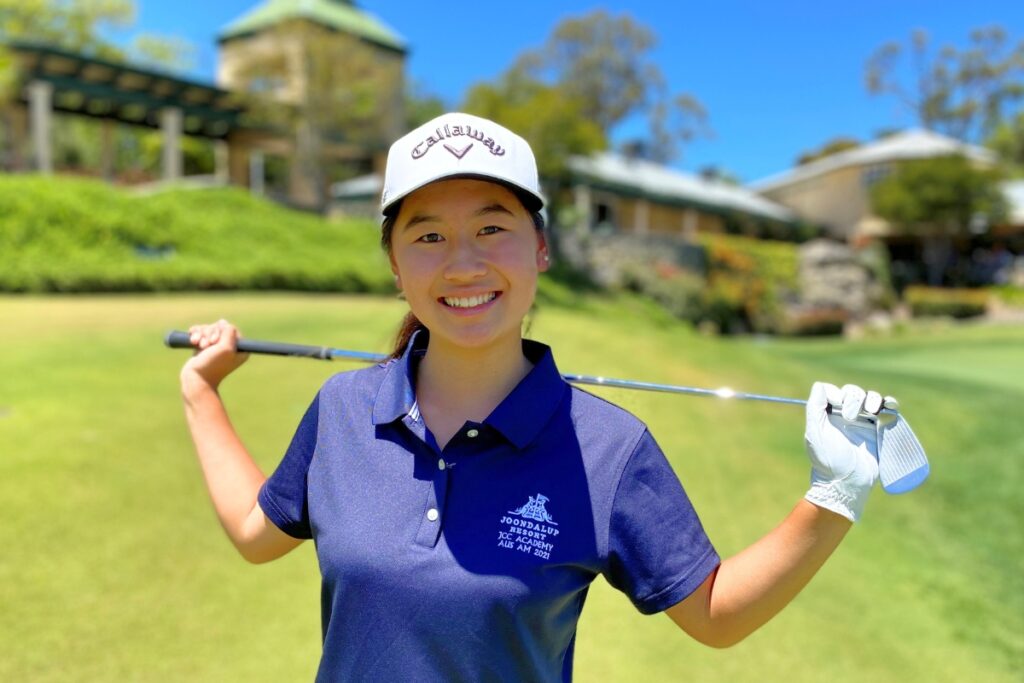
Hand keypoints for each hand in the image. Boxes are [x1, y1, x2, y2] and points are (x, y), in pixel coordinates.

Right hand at [179, 319, 248, 392]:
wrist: (196, 380)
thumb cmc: (213, 366)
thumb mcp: (226, 347)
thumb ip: (229, 331)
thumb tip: (223, 323)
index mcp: (240, 348)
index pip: (231, 328)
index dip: (221, 331)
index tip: (216, 342)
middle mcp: (229, 347)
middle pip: (218, 327)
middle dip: (210, 333)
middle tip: (207, 346)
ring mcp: (215, 347)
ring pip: (208, 328)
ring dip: (201, 334)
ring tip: (199, 345)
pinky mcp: (203, 347)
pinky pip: (199, 332)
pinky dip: (195, 334)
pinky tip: (193, 341)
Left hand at [803, 382, 885, 521]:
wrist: (848, 482)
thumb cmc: (828, 459)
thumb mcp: (815, 433)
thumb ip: (814, 407)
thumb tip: (819, 385)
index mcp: (827, 415)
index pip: (833, 391)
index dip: (836, 394)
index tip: (836, 407)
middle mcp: (845, 416)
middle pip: (852, 392)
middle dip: (853, 398)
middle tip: (849, 417)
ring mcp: (863, 422)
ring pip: (871, 398)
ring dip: (872, 399)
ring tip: (871, 411)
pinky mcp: (879, 430)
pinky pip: (888, 411)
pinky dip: (889, 404)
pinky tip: (887, 407)